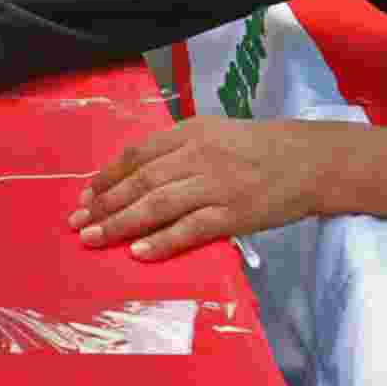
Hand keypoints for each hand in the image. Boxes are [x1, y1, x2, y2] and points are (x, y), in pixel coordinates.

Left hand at [67, 116, 386, 260]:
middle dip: (103, 204)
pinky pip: (190, 230)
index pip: (137, 155)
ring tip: (94, 238)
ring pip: (157, 205)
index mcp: (189, 133)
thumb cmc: (258, 147)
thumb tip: (135, 173)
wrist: (310, 161)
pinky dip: (162, 241)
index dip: (107, 177)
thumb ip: (177, 148)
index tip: (84, 196)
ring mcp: (215, 186)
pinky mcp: (233, 214)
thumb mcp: (214, 133)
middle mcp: (198, 156)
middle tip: (77, 223)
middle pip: (140, 182)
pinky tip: (138, 252)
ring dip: (120, 224)